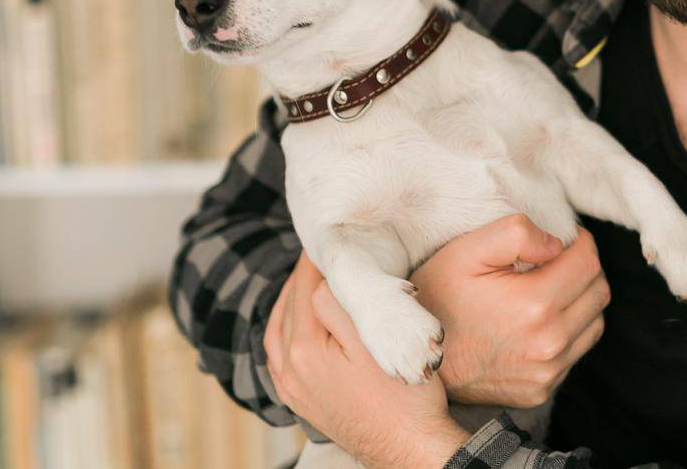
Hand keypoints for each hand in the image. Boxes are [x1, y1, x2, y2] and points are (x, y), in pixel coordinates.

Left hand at [265, 252, 470, 468]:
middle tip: (320, 253)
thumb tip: (323, 280)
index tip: (327, 238)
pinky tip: (299, 327)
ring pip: (277, 334)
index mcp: (305, 350)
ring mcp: (293, 390)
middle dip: (302, 278)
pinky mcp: (302, 403)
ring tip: (307, 283)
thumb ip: (343, 306)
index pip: (304, 289)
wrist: (408, 450)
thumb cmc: (403, 397)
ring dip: (289, 304)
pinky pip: (279, 360)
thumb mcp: (377, 342)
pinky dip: (285, 334)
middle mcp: (290, 371)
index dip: (316, 261)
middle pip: (287, 308)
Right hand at [411, 215, 609, 408]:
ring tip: (547, 290)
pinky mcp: (541, 390)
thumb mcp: (466, 251)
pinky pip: (576, 352)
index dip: (578, 241)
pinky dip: (567, 332)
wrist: (415, 360)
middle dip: (583, 269)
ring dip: (579, 301)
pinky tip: (535, 322)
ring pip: (594, 322)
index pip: (589, 262)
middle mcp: (548, 344)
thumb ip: (516, 233)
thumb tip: (556, 243)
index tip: (559, 240)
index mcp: (535, 305)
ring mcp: (546, 372)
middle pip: (599, 291)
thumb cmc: (437, 299)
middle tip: (554, 262)